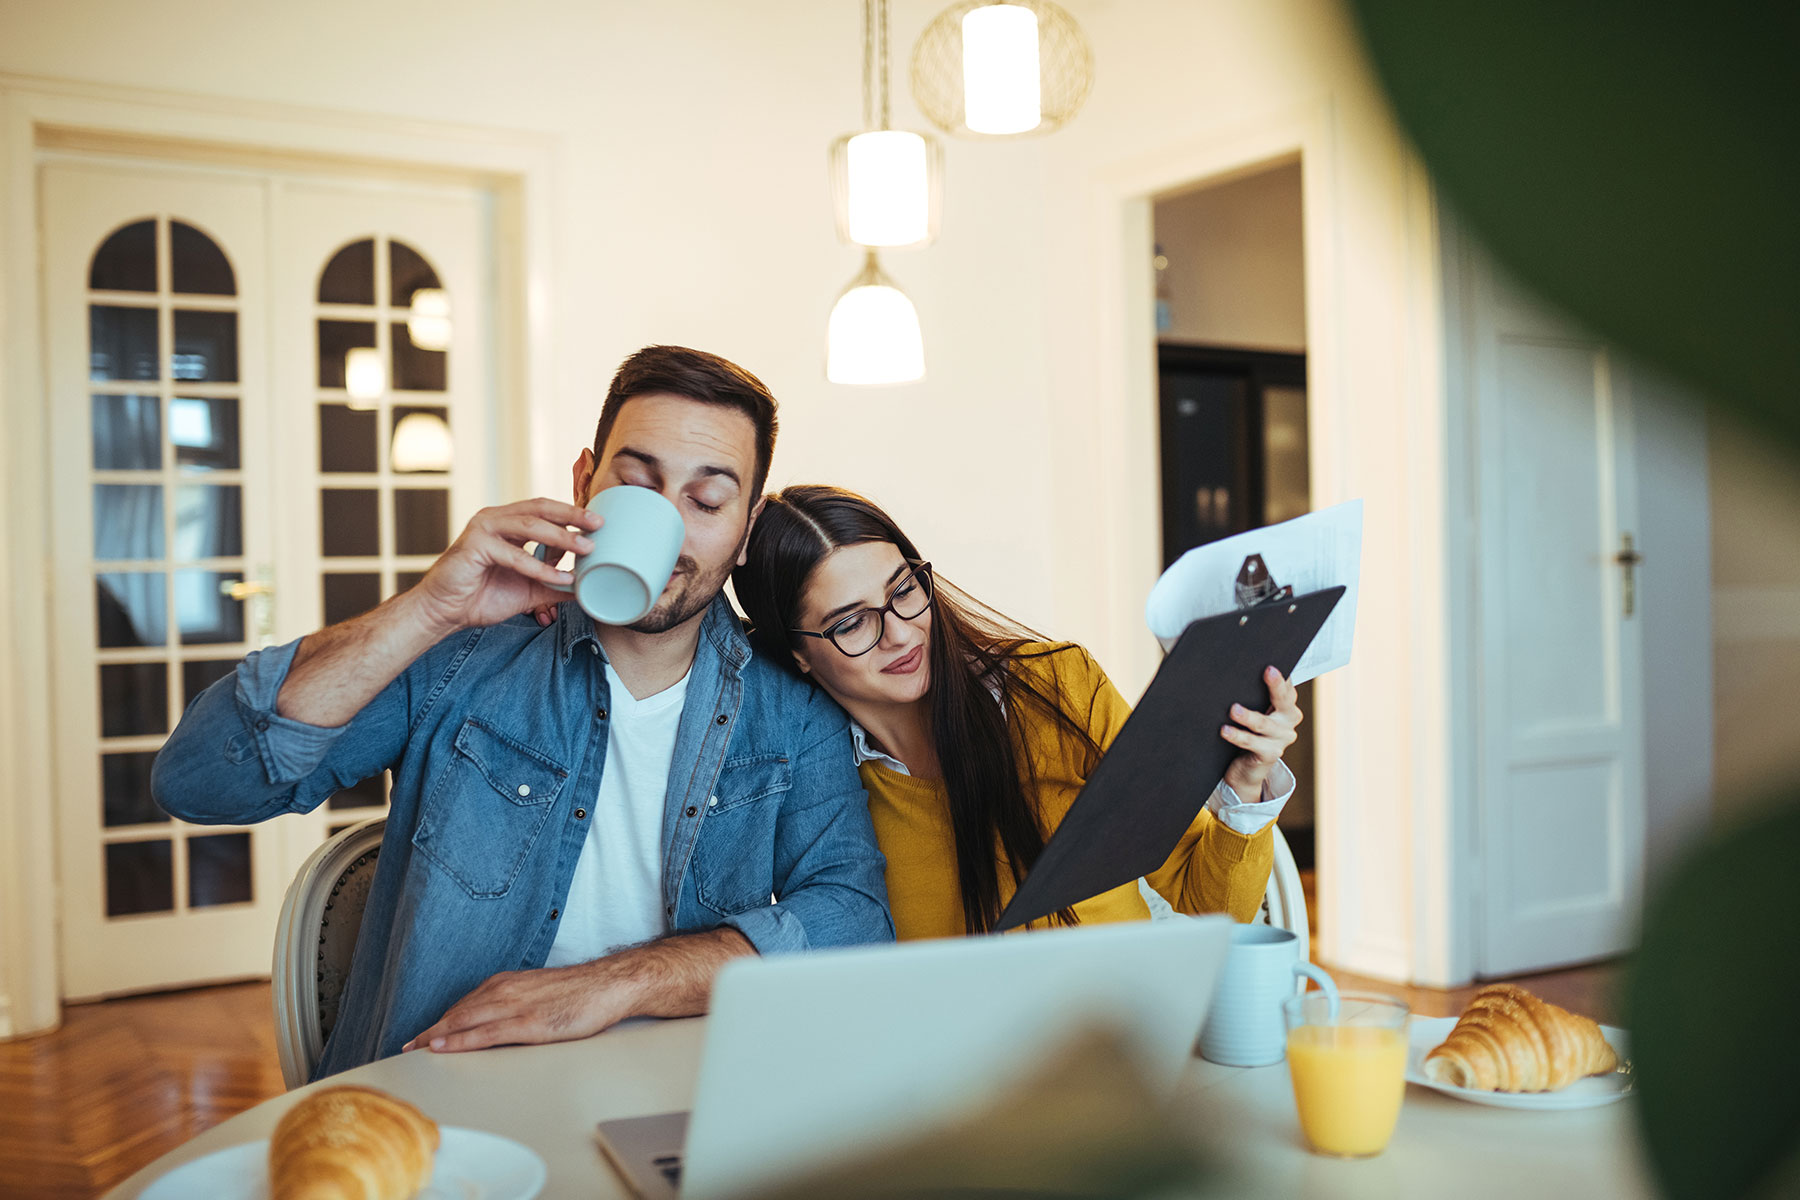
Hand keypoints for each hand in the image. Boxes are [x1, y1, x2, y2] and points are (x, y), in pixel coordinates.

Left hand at [401, 961, 639, 1053]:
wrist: (608, 984)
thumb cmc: (579, 992)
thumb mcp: (539, 992)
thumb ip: (515, 1002)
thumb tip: (498, 1020)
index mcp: (507, 983)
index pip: (464, 1004)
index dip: (441, 1021)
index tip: (423, 1035)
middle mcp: (505, 990)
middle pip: (457, 1013)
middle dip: (431, 1031)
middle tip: (407, 1047)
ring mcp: (515, 1006)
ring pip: (464, 1021)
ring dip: (437, 1036)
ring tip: (415, 1050)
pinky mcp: (528, 1024)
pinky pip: (485, 1033)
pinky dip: (460, 1040)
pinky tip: (444, 1047)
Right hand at [406, 499, 600, 635]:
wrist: (445, 612)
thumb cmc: (481, 596)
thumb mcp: (530, 591)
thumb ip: (556, 585)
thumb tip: (588, 587)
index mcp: (507, 523)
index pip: (545, 510)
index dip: (572, 514)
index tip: (600, 523)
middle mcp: (495, 519)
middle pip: (540, 509)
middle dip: (572, 516)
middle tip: (599, 524)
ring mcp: (483, 529)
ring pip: (529, 525)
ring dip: (561, 537)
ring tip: (587, 549)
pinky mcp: (475, 546)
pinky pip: (514, 554)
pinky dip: (539, 567)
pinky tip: (560, 579)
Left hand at [1220, 666, 1301, 799]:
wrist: (1246, 769)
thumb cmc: (1248, 733)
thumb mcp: (1254, 712)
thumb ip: (1252, 696)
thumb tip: (1234, 671)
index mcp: (1287, 707)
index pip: (1286, 688)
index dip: (1281, 675)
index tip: (1272, 663)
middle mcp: (1288, 721)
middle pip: (1283, 700)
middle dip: (1276, 685)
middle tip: (1269, 671)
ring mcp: (1281, 739)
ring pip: (1263, 724)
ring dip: (1248, 716)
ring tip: (1233, 709)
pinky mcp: (1270, 754)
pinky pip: (1252, 743)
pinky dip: (1238, 736)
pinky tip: (1225, 730)